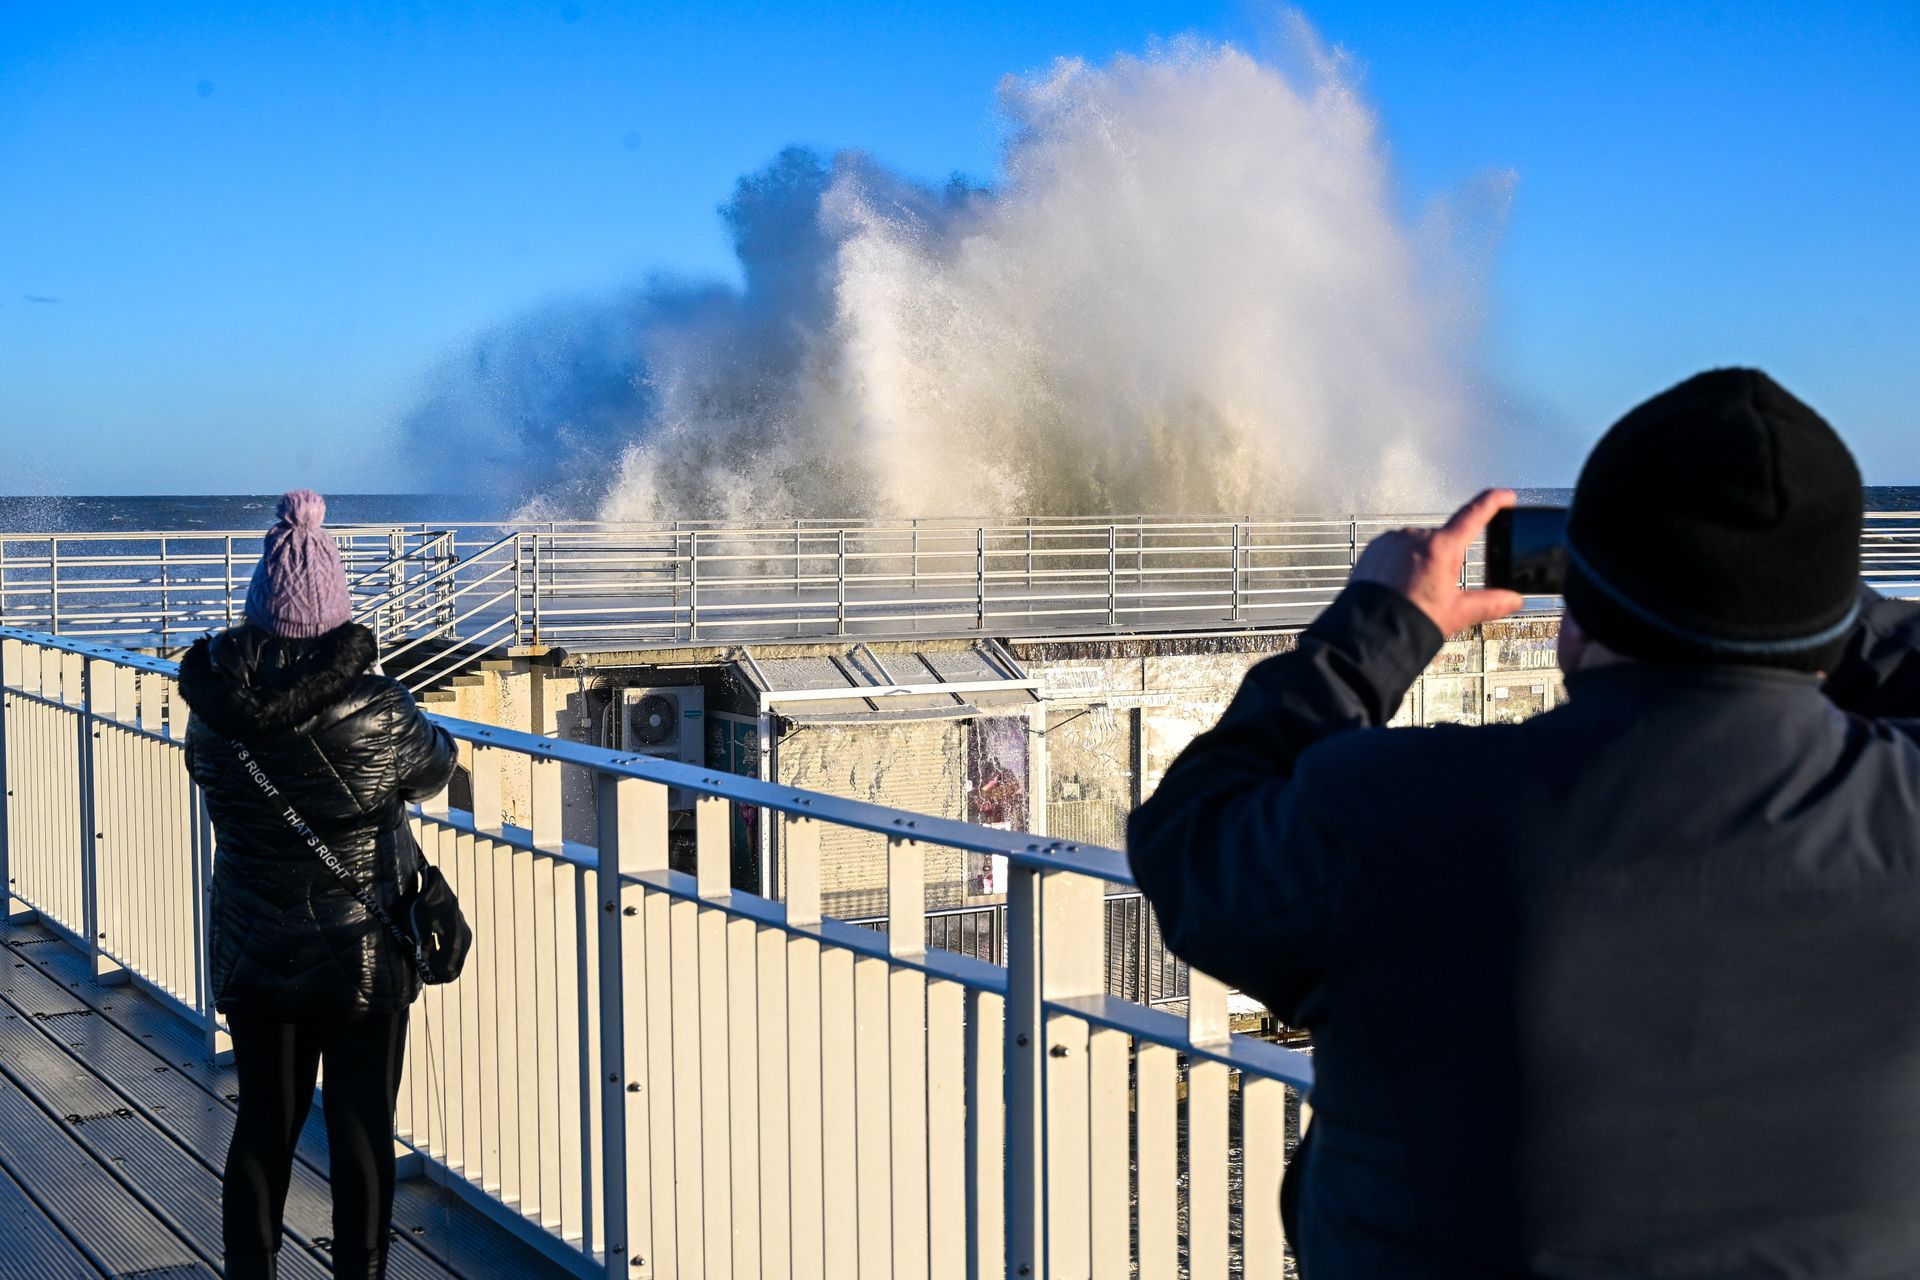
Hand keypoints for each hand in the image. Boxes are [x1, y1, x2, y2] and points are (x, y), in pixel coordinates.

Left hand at [1351, 489, 1525, 634]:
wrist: (1370, 632)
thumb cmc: (1408, 622)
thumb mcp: (1456, 613)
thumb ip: (1489, 603)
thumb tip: (1513, 600)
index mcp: (1440, 548)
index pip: (1474, 514)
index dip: (1493, 501)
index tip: (1504, 496)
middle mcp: (1415, 537)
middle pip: (1444, 539)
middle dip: (1446, 559)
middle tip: (1437, 588)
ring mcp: (1393, 540)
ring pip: (1419, 544)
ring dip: (1422, 560)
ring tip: (1413, 591)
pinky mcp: (1376, 547)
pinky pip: (1397, 548)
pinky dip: (1401, 563)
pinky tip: (1397, 585)